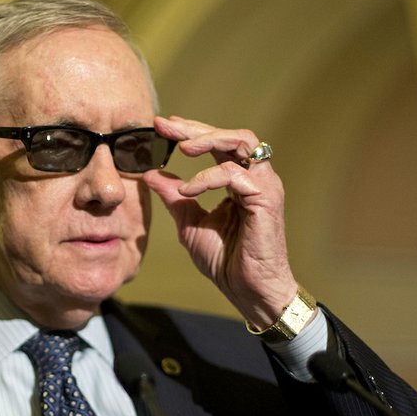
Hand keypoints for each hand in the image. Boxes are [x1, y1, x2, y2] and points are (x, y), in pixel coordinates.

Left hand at [143, 115, 297, 327]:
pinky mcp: (267, 198)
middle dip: (195, 128)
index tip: (160, 127)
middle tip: (165, 125)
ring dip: (208, 141)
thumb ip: (174, 198)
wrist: (247, 290)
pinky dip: (208, 177)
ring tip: (180, 149)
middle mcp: (255, 178)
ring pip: (241, 142)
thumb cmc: (226, 260)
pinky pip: (236, 174)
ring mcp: (264, 185)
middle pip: (230, 136)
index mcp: (238, 181)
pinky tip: (187, 189)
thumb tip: (149, 174)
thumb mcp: (189, 224)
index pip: (216, 146)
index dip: (189, 132)